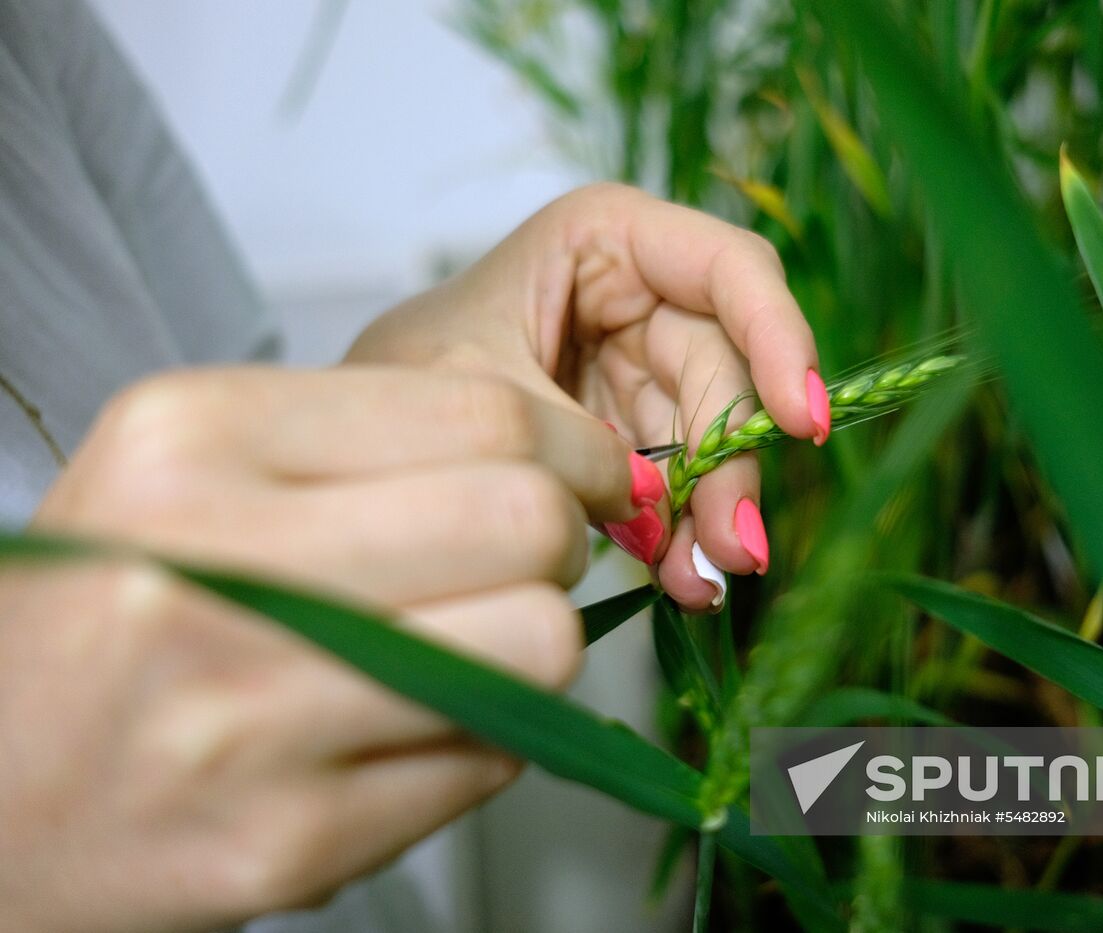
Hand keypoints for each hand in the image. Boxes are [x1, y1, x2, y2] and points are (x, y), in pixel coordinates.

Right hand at [0, 366, 641, 932]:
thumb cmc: (102, 611)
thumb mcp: (186, 470)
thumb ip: (364, 443)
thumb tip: (559, 458)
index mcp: (194, 442)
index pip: (485, 414)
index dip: (573, 446)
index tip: (586, 472)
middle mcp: (219, 570)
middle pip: (527, 524)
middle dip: (562, 541)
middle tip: (526, 559)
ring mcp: (254, 720)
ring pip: (538, 650)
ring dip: (535, 644)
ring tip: (467, 643)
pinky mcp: (287, 842)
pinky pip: (488, 763)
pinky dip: (477, 738)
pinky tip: (399, 726)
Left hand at [348, 183, 828, 611]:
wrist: (354, 447)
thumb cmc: (400, 379)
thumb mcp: (473, 389)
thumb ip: (569, 438)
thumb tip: (657, 508)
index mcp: (605, 241)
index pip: (727, 268)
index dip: (777, 336)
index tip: (796, 421)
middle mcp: (641, 299)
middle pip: (729, 368)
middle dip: (736, 460)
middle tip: (735, 548)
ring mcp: (643, 372)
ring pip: (716, 436)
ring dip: (715, 513)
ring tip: (701, 582)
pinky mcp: (638, 439)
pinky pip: (683, 483)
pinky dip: (684, 535)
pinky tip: (681, 581)